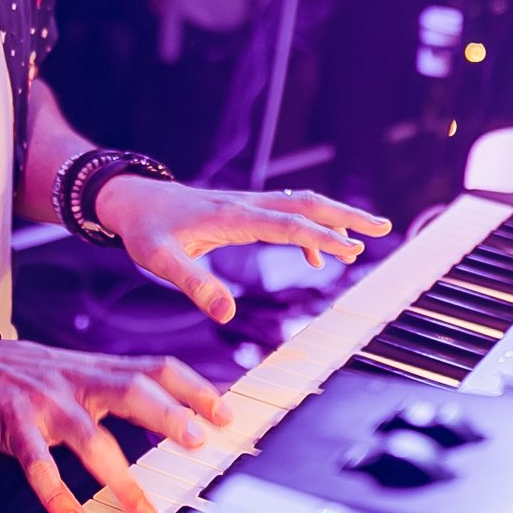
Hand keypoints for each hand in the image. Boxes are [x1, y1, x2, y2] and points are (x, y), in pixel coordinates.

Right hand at [0, 338, 228, 512]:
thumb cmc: (36, 378)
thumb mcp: (83, 371)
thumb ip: (123, 386)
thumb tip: (177, 409)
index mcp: (101, 368)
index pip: (157, 367)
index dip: (193, 388)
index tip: (224, 414)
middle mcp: (80, 381)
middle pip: (131, 389)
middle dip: (165, 414)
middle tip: (197, 442)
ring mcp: (47, 403)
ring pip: (89, 437)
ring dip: (120, 476)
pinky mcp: (16, 427)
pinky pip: (38, 464)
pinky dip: (57, 495)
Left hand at [97, 181, 392, 323]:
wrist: (131, 198)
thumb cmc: (145, 230)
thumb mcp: (160, 261)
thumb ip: (194, 285)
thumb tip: (225, 314)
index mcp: (232, 217)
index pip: (286, 224)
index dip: (320, 238)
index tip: (352, 249)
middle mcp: (245, 204)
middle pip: (305, 204)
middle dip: (345, 216)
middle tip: (382, 227)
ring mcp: (246, 204)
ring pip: (300, 204)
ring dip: (334, 217)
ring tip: (366, 234)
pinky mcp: (242, 209)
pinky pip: (285, 214)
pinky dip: (308, 230)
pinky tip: (314, 258)